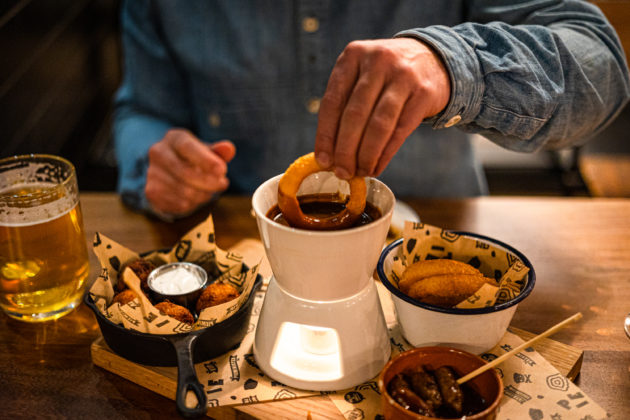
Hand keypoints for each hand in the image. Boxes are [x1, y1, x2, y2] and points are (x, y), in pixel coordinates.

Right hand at [145, 129, 235, 214]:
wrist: (171, 172)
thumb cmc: (194, 158)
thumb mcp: (207, 151)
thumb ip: (219, 151)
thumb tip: (228, 148)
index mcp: (174, 138)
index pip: (188, 147)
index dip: (205, 160)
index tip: (222, 170)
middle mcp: (158, 152)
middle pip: (185, 172)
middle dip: (209, 182)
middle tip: (223, 184)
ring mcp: (152, 172)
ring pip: (183, 191)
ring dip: (204, 194)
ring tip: (211, 190)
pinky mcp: (152, 191)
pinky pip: (178, 203)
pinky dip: (194, 204)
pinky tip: (198, 197)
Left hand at [314, 38, 450, 178]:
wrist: (433, 59)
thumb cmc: (386, 76)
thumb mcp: (362, 75)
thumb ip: (345, 104)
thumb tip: (329, 154)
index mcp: (353, 55)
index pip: (332, 101)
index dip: (325, 135)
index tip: (323, 160)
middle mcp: (377, 61)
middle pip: (354, 115)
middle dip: (345, 150)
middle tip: (342, 172)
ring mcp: (403, 76)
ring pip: (378, 125)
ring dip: (366, 155)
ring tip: (360, 172)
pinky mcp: (423, 93)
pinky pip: (400, 131)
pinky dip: (385, 154)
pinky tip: (377, 167)